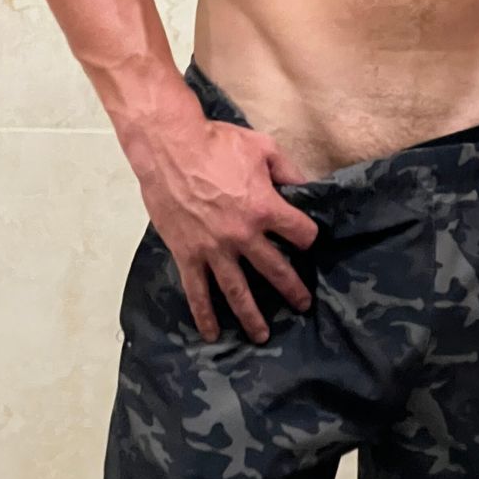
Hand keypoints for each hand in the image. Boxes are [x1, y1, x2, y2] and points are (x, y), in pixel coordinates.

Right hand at [138, 116, 319, 343]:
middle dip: (292, 288)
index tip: (307, 240)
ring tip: (262, 335)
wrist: (171, 149)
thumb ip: (287, 170)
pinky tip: (211, 333)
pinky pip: (197, 291)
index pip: (300, 232)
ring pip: (237, 291)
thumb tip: (304, 186)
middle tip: (302, 304)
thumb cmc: (217, 144)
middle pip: (275, 269)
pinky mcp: (188, 255)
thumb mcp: (263, 147)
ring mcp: (214, 249)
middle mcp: (243, 235)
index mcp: (265, 208)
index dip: (307, 236)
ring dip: (251, 315)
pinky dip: (204, 314)